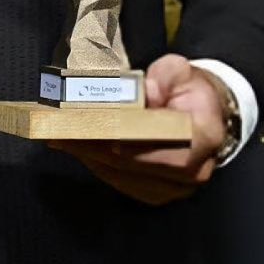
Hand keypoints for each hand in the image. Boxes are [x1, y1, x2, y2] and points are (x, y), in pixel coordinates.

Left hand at [48, 54, 226, 204]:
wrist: (203, 114)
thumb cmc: (189, 91)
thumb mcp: (181, 70)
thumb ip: (167, 75)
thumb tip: (146, 92)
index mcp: (205, 136)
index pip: (157, 141)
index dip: (121, 135)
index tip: (89, 125)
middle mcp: (194, 170)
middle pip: (132, 161)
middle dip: (93, 144)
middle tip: (59, 129)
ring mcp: (175, 187)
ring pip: (122, 175)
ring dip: (88, 155)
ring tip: (58, 136)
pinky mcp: (157, 193)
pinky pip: (121, 182)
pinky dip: (96, 164)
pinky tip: (75, 148)